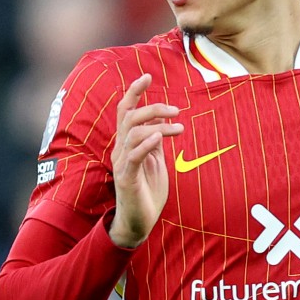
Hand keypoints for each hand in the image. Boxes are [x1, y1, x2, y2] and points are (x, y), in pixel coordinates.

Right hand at [109, 74, 182, 247]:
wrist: (139, 223)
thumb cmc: (147, 193)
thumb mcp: (155, 162)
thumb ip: (155, 142)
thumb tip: (162, 122)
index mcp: (127, 144)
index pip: (125, 111)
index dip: (134, 92)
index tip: (147, 76)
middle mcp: (120, 150)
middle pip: (129, 117)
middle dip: (152, 107)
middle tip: (176, 110)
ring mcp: (121, 163)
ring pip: (132, 132)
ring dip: (157, 124)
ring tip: (179, 127)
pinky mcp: (126, 178)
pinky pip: (133, 155)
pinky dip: (146, 143)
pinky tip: (159, 137)